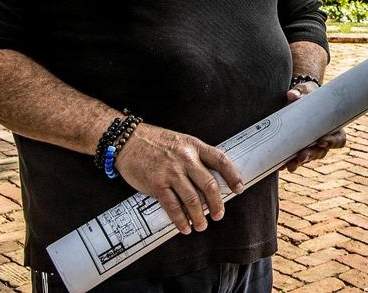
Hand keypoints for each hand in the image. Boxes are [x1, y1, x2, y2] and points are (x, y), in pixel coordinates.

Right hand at [114, 124, 243, 234]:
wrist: (128, 140)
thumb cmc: (154, 141)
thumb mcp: (180, 141)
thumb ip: (194, 157)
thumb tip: (208, 180)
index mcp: (194, 146)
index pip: (220, 160)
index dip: (232, 175)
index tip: (238, 188)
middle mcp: (185, 158)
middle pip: (209, 184)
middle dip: (217, 203)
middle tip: (219, 214)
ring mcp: (171, 172)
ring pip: (192, 199)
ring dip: (199, 216)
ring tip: (202, 225)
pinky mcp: (157, 184)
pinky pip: (173, 206)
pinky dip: (181, 220)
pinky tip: (185, 226)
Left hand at [283, 81, 346, 171]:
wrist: (296, 99)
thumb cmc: (308, 94)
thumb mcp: (306, 90)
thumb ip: (301, 91)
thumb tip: (292, 95)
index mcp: (332, 126)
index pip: (339, 139)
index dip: (333, 142)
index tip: (322, 141)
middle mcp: (323, 139)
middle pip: (321, 152)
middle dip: (311, 155)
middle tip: (302, 156)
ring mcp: (310, 145)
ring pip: (308, 158)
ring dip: (299, 163)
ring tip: (290, 165)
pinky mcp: (296, 147)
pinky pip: (294, 159)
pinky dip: (287, 163)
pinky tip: (280, 165)